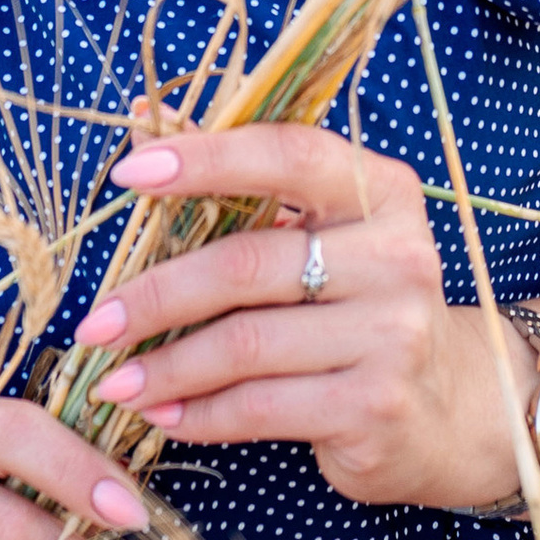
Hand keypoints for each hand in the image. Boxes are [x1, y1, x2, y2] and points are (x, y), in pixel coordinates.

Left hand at [73, 126, 518, 508]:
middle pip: (249, 264)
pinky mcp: (375, 407)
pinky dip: (200, 415)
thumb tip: (139, 123)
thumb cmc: (359, 305)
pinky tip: (163, 416)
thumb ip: (243, 186)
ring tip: (114, 381)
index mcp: (382, 192)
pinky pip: (261, 408)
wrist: (445, 406)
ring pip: (246, 344)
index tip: (128, 176)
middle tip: (95, 322)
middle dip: (158, 295)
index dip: (205, 158)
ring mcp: (393, 335)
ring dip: (166, 366)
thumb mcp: (322, 235)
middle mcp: (398, 256)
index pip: (287, 154)